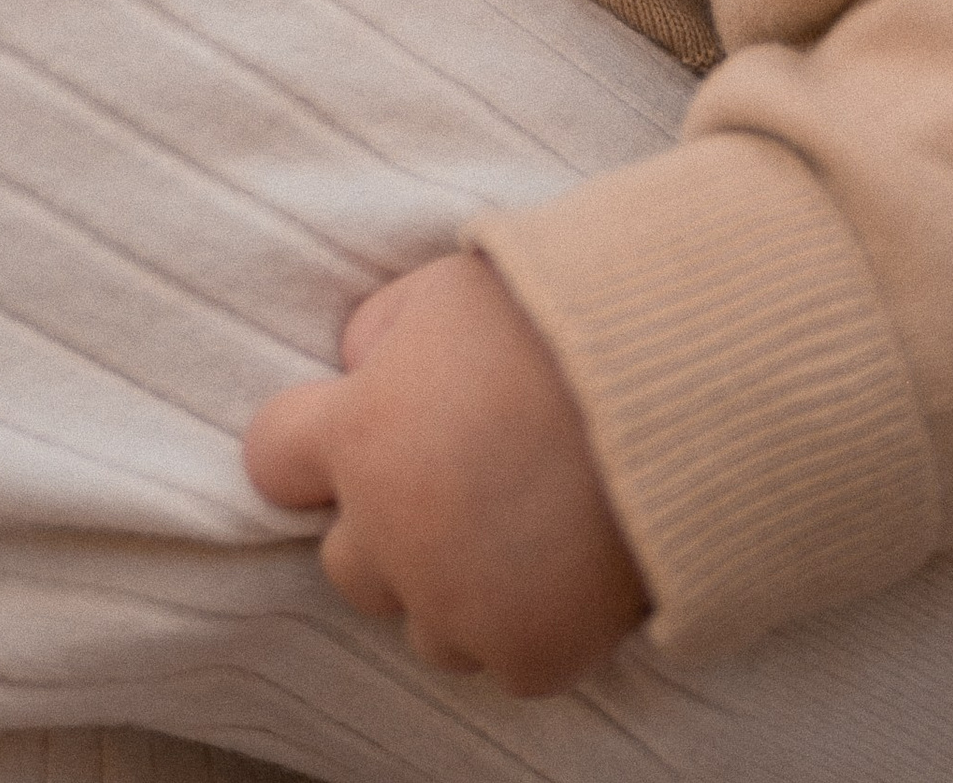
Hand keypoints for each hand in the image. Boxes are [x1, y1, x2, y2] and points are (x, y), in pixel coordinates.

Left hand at [242, 251, 646, 695]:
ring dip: (456, 590)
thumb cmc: (558, 318)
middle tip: (462, 483)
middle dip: (390, 529)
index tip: (350, 439)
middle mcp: (392, 534)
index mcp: (358, 435)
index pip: (273, 463)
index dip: (310, 449)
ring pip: (426, 627)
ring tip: (524, 528)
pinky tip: (569, 569)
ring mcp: (460, 604)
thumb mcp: (443, 288)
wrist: (680, 387)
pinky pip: (507, 663)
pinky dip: (532, 628)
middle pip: (349, 564)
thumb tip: (360, 372)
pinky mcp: (532, 655)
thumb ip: (378, 334)